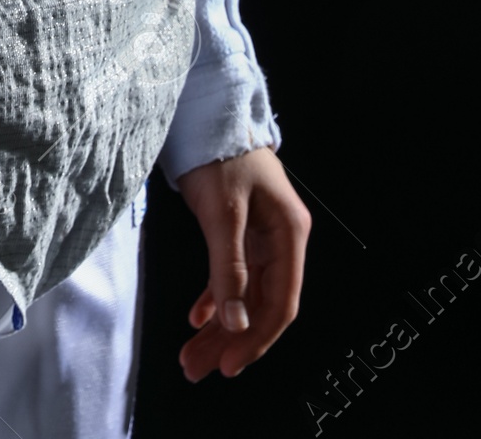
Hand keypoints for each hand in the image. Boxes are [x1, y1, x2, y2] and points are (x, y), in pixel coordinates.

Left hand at [175, 148, 310, 380]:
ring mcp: (261, 236)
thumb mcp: (223, 213)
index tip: (228, 365)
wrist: (206, 111)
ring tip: (191, 354)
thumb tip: (235, 325)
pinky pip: (232, 277)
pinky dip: (216, 299)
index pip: (280, 303)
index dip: (256, 340)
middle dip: (230, 340)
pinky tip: (197, 318)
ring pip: (243, 295)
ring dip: (219, 326)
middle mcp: (281, 239)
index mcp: (289, 235)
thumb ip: (228, 269)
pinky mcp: (241, 231)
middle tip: (197, 368)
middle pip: (260, 304)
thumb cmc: (220, 153)